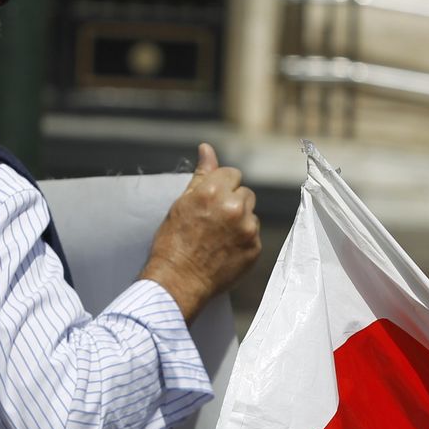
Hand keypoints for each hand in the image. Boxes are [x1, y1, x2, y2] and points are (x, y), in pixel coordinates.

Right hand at [141, 143, 261, 321]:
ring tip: (219, 237)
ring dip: (241, 221)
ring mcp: (247, 229)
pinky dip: (244, 240)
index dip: (222, 186)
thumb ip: (201, 174)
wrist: (178, 280)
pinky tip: (226, 249)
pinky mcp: (254, 248)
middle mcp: (233, 207)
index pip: (233, 174)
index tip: (213, 200)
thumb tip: (207, 149)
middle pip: (246, 193)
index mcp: (212, 191)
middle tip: (215, 220)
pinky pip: (254, 235)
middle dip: (233, 202)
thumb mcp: (182, 203)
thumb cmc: (173, 241)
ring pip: (251, 214)